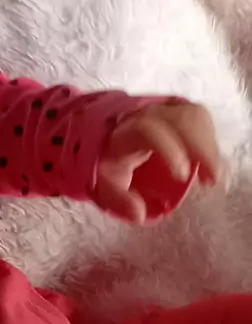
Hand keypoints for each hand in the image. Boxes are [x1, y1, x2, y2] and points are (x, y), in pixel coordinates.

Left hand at [96, 100, 221, 223]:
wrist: (109, 136)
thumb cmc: (112, 163)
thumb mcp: (107, 183)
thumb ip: (119, 199)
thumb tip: (139, 213)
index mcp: (128, 131)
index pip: (150, 130)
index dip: (170, 150)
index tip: (183, 176)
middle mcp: (149, 114)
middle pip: (182, 118)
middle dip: (202, 147)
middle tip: (212, 179)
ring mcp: (166, 110)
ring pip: (196, 116)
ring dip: (210, 145)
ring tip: (215, 177)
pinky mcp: (181, 111)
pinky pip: (201, 119)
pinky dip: (211, 142)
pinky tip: (213, 166)